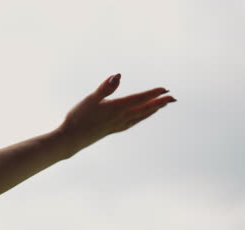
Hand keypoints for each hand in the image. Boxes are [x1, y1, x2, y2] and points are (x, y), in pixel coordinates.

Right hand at [58, 73, 175, 156]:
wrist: (71, 139)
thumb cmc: (78, 117)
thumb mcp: (90, 99)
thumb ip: (105, 88)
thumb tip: (118, 76)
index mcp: (116, 108)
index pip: (139, 99)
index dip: (153, 93)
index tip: (165, 89)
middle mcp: (120, 118)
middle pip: (144, 109)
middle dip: (159, 103)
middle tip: (173, 98)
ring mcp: (117, 125)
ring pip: (140, 117)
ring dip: (152, 110)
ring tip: (161, 106)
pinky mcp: (112, 130)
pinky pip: (132, 123)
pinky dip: (141, 118)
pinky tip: (140, 117)